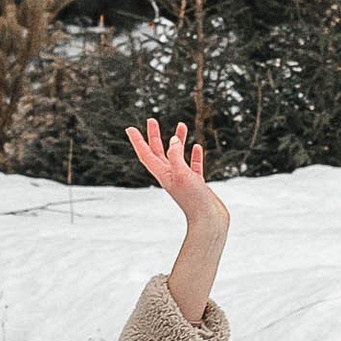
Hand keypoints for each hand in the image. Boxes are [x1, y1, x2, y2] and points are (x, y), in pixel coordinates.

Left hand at [128, 116, 230, 325]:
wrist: (209, 221)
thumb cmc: (194, 200)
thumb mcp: (183, 174)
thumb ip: (176, 155)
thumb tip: (173, 139)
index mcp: (163, 174)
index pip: (146, 154)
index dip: (137, 141)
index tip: (130, 128)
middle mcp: (171, 176)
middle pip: (158, 152)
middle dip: (154, 136)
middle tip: (151, 120)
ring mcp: (184, 180)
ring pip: (178, 156)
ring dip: (178, 141)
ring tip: (181, 125)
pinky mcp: (197, 184)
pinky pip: (194, 166)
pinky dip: (194, 155)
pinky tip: (197, 146)